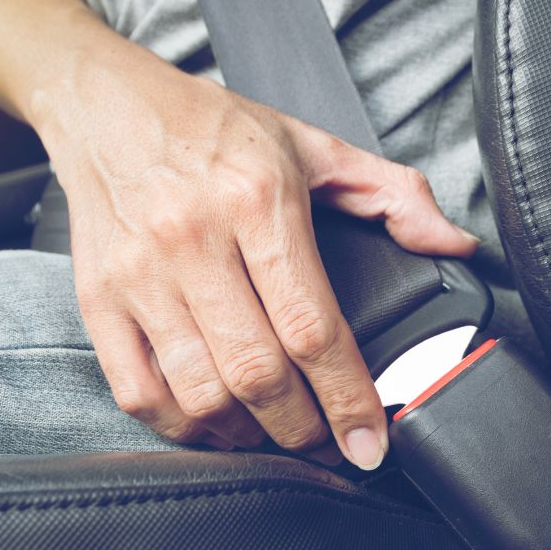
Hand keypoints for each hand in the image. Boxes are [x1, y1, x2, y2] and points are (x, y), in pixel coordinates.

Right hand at [38, 51, 476, 468]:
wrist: (109, 108)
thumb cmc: (208, 128)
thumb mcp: (309, 143)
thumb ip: (392, 193)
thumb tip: (451, 244)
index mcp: (255, 200)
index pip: (312, 327)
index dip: (348, 398)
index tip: (368, 440)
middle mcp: (192, 240)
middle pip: (257, 373)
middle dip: (303, 428)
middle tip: (325, 439)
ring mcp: (139, 275)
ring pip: (200, 392)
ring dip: (246, 434)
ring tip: (270, 430)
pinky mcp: (99, 298)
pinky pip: (137, 389)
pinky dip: (179, 425)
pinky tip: (208, 419)